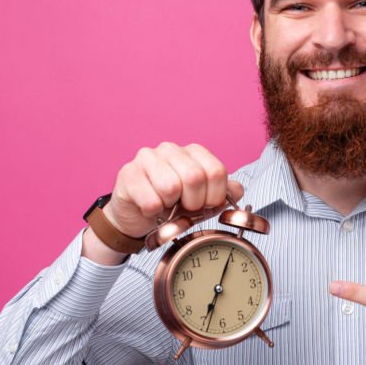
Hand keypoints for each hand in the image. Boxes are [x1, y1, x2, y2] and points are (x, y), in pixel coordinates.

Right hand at [104, 142, 243, 238]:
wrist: (137, 215)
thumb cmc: (171, 204)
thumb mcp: (202, 200)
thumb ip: (223, 193)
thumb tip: (237, 191)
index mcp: (193, 152)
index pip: (216, 171)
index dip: (214, 196)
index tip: (206, 205)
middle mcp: (171, 149)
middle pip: (195, 177)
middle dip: (193, 203)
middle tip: (184, 208)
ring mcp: (147, 158)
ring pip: (170, 187)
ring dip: (170, 206)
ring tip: (165, 205)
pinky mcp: (128, 173)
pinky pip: (150, 200)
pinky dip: (153, 212)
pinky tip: (150, 208)